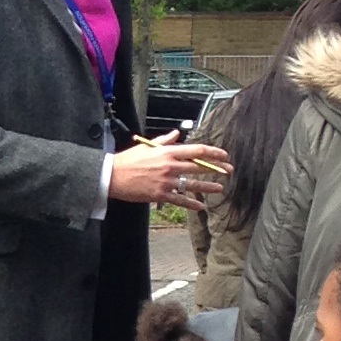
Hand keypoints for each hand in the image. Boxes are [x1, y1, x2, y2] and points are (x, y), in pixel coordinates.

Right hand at [109, 139, 231, 208]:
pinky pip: (179, 200)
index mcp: (167, 152)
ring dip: (208, 187)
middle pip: (198, 167)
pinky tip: (201, 206)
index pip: (196, 151)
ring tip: (220, 188)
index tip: (224, 155)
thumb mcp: (146, 146)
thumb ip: (165, 141)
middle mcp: (169, 166)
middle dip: (216, 169)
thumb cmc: (128, 160)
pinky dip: (191, 204)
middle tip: (229, 171)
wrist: (112, 176)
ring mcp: (165, 182)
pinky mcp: (159, 195)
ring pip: (192, 184)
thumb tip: (177, 134)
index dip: (213, 153)